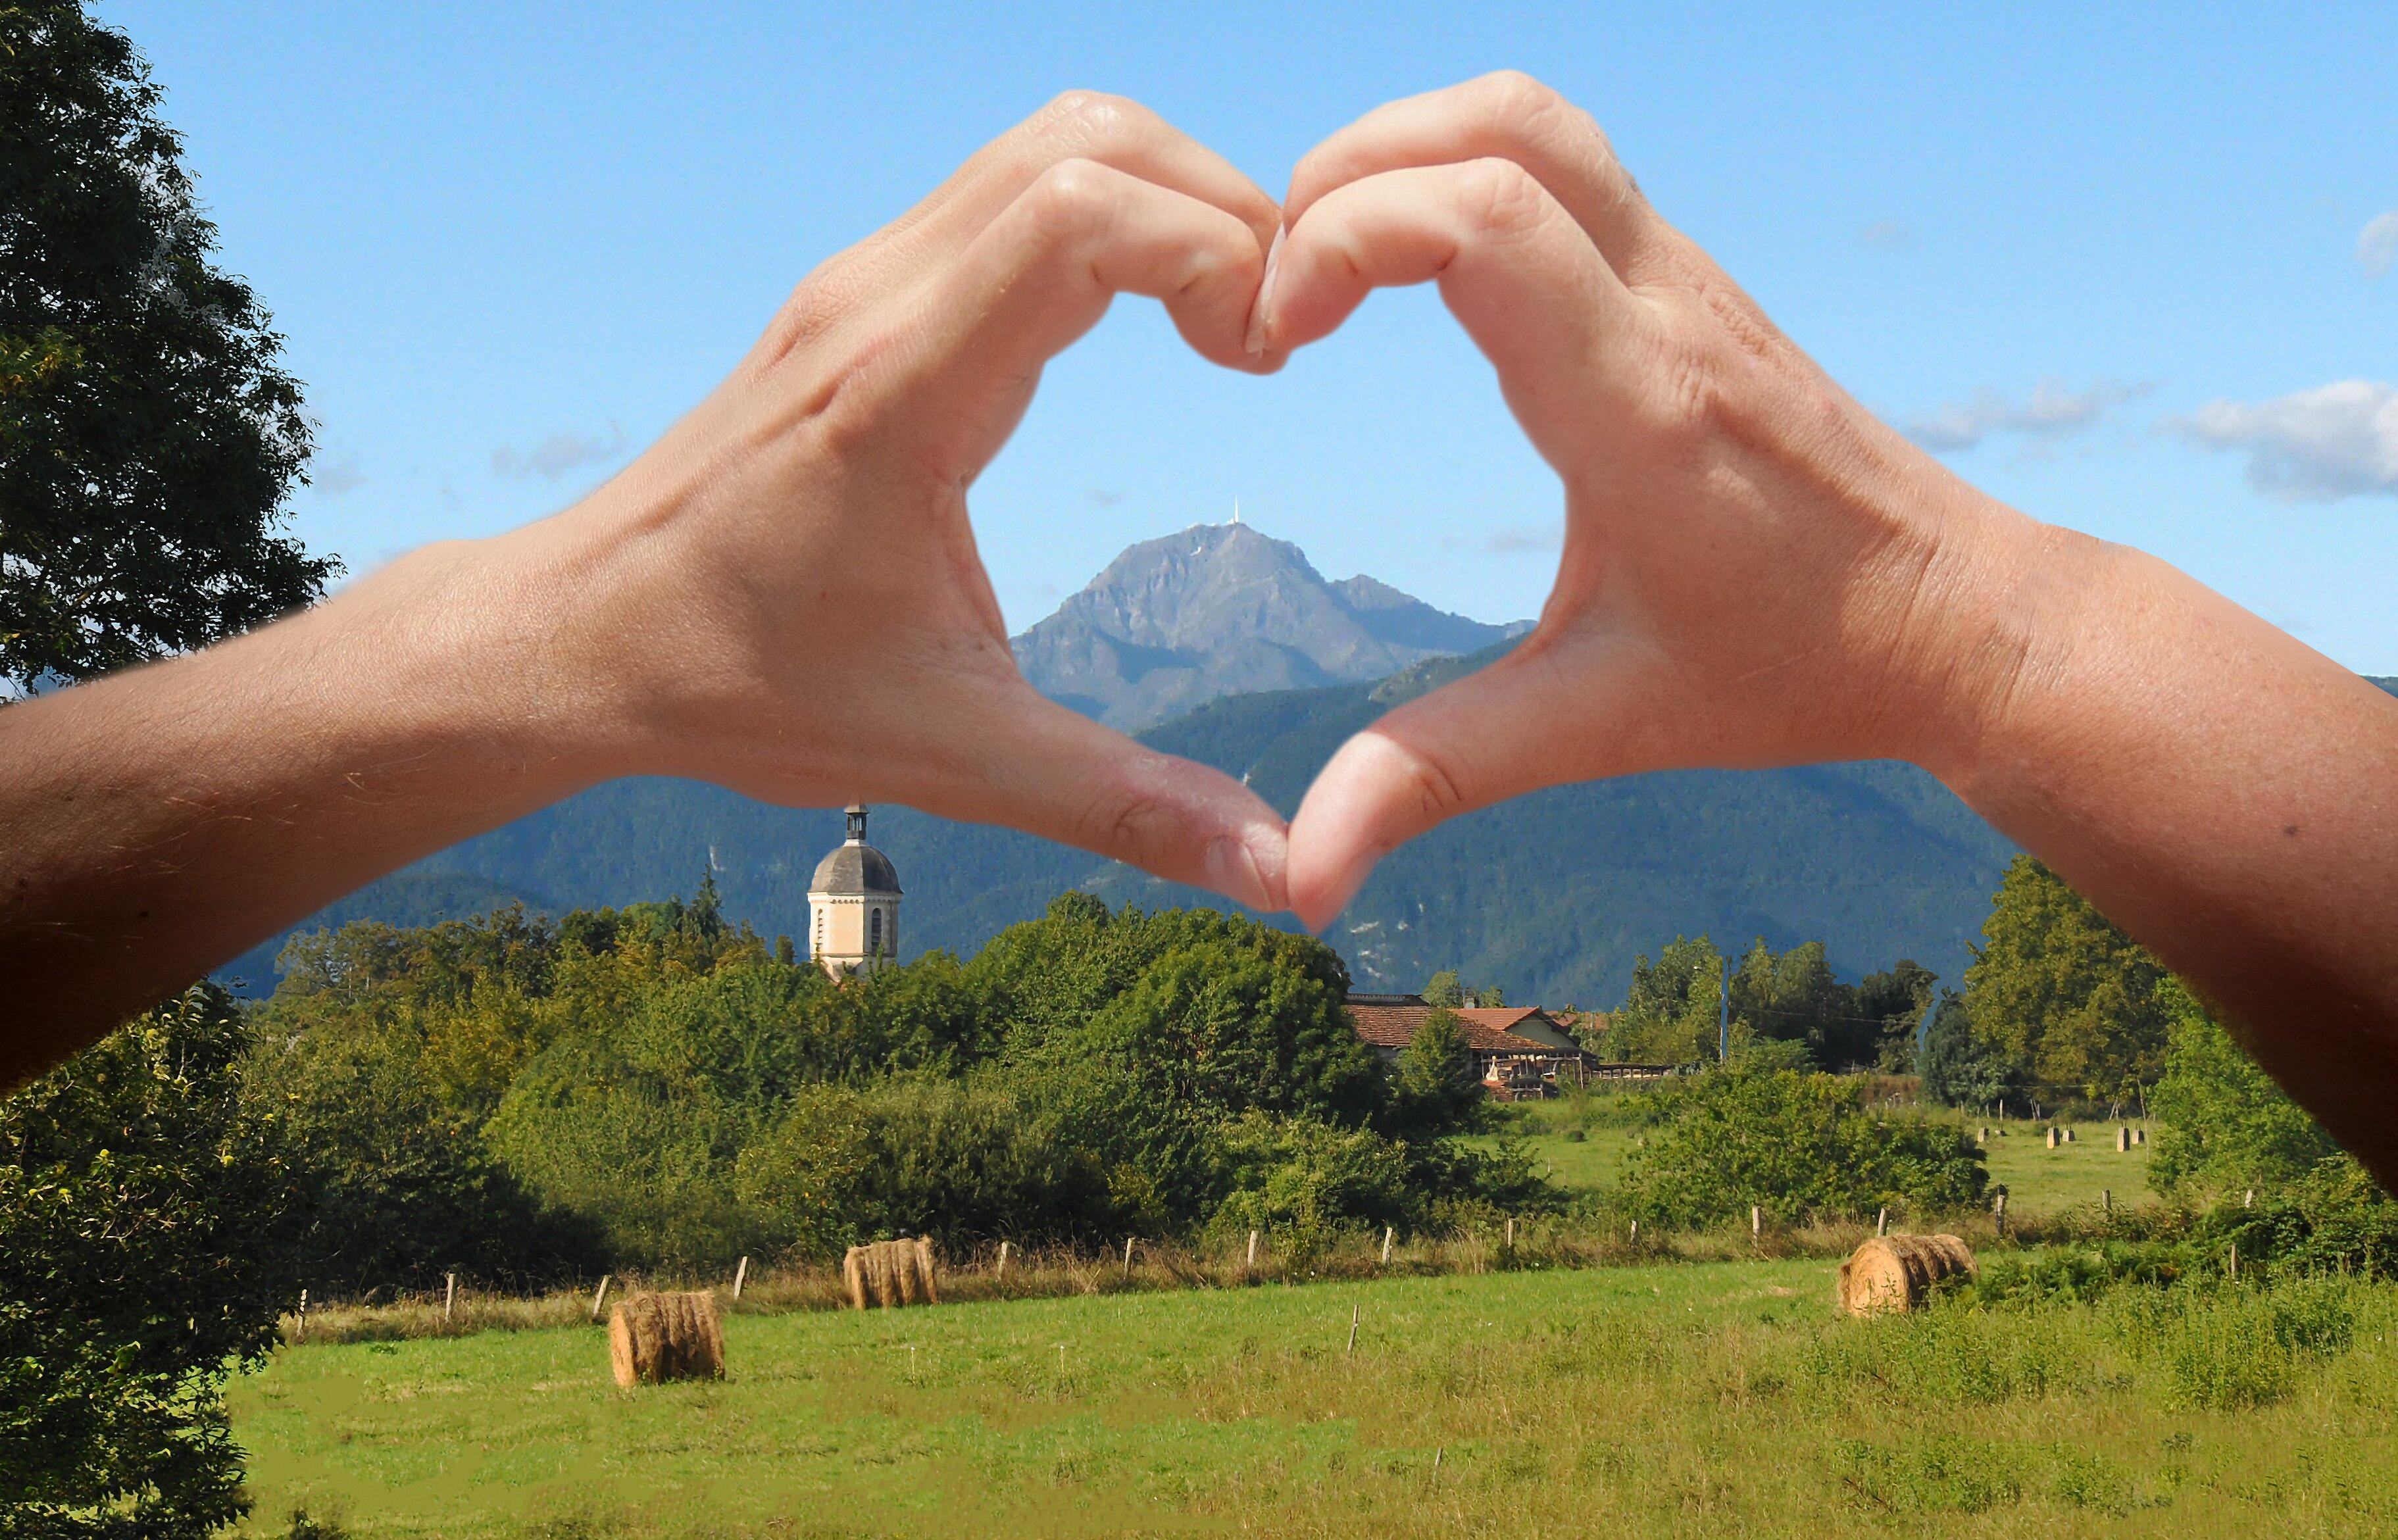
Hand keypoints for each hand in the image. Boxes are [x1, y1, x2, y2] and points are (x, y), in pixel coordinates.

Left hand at [0, 94, 1295, 1065]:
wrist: (582, 638)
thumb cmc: (744, 688)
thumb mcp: (950, 757)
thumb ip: (1122, 802)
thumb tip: (1282, 874)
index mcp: (904, 391)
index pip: (1089, 210)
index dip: (1219, 249)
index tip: (1262, 362)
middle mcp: (879, 300)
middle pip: (1089, 138)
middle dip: (1222, 204)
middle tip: (1268, 333)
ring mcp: (862, 282)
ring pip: (1048, 142)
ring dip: (1164, 199)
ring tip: (1222, 324)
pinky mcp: (861, 295)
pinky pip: (1008, 190)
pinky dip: (1105, 219)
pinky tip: (1140, 326)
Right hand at [1259, 73, 2050, 928]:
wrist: (1957, 618)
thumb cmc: (1789, 667)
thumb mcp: (1597, 726)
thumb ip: (1434, 781)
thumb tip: (1295, 883)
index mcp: (1637, 406)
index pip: (1481, 217)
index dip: (1342, 239)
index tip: (1279, 341)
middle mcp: (1665, 307)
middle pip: (1500, 121)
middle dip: (1348, 167)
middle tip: (1279, 285)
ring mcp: (1685, 276)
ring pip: (1535, 115)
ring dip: (1405, 149)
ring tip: (1327, 260)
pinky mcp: (1687, 278)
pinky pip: (1562, 160)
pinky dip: (1458, 169)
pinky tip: (1410, 270)